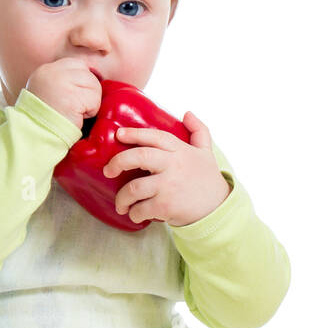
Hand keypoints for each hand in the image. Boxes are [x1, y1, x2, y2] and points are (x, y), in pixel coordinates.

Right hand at [23, 58, 102, 130]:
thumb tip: (90, 75)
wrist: (36, 135)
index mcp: (45, 70)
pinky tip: (77, 117)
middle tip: (76, 106)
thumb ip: (65, 80)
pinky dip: (91, 111)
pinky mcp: (72, 97)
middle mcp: (52, 72)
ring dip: (90, 102)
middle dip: (89, 91)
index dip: (83, 81)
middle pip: (88, 73)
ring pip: (94, 85)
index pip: (77, 64)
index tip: (77, 96)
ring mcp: (61, 82)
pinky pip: (95, 100)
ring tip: (75, 112)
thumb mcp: (48, 91)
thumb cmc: (46, 118)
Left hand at [103, 111, 230, 226]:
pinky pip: (140, 209)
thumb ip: (199, 131)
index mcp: (180, 151)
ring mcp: (169, 186)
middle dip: (118, 162)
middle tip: (108, 171)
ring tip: (121, 204)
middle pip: (138, 157)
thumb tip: (188, 113)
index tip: (119, 134)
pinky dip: (134, 214)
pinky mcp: (166, 206)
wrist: (218, 209)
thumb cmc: (208, 180)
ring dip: (122, 198)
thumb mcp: (206, 153)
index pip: (154, 137)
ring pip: (134, 188)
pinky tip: (135, 215)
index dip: (134, 133)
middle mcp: (173, 165)